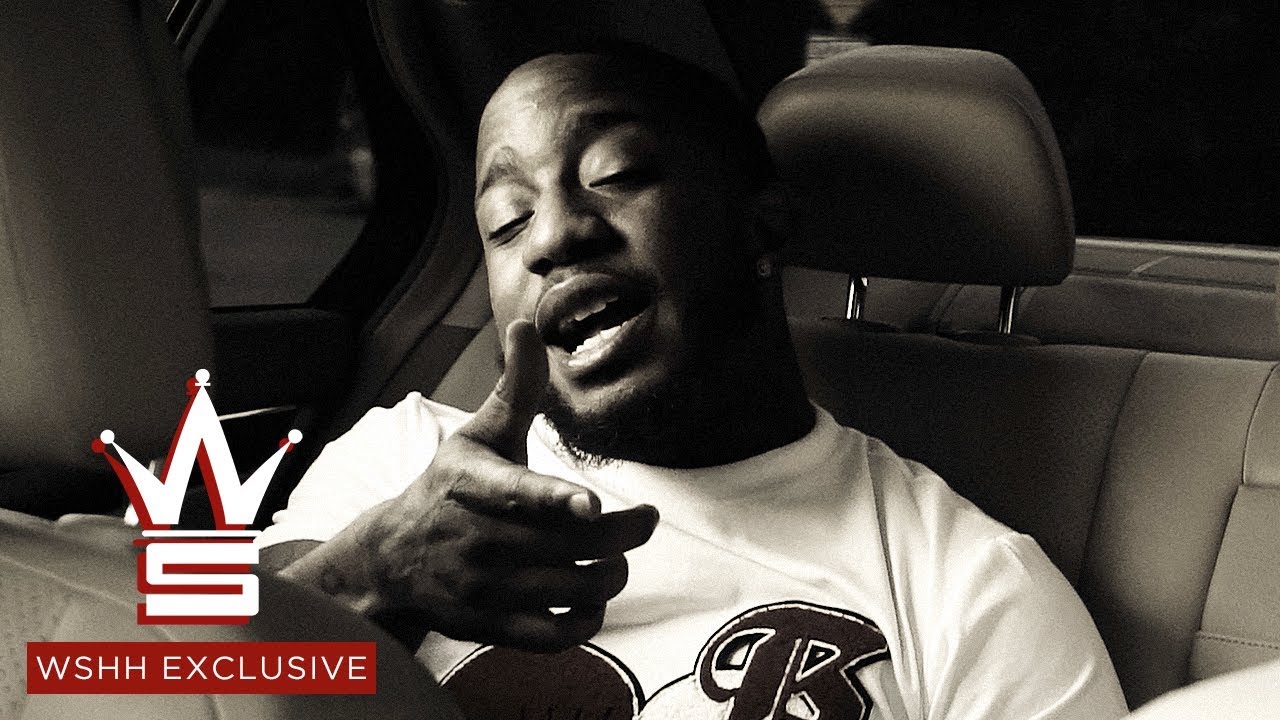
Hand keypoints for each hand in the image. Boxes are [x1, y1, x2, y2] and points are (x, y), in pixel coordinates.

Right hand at [367, 320, 658, 651]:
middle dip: (625, 534)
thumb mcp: (476, 435)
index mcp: (475, 485)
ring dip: (613, 573)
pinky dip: (589, 620)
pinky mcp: (494, 626)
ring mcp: (487, 588)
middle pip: (573, 546)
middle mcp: (480, 540)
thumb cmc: (447, 488)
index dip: (557, 500)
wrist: (392, 561)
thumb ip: (515, 389)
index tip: (591, 504)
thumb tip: (527, 324)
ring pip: (576, 590)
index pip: (519, 495)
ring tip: (615, 555)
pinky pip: (558, 636)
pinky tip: (592, 598)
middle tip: (643, 520)